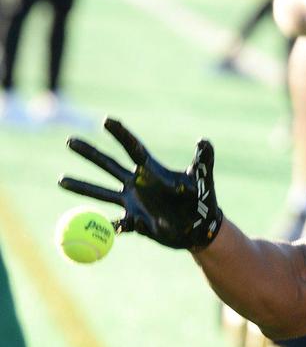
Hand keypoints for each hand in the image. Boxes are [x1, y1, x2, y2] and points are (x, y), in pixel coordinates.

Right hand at [58, 118, 223, 250]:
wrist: (200, 227)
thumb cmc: (202, 198)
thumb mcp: (201, 179)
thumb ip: (203, 161)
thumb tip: (204, 141)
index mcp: (152, 170)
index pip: (133, 148)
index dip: (120, 134)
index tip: (106, 120)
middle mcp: (137, 183)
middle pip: (109, 165)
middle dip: (90, 153)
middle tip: (69, 140)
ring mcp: (133, 202)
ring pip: (102, 193)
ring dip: (82, 187)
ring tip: (60, 180)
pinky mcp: (134, 222)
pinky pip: (116, 224)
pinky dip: (109, 226)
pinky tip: (102, 225)